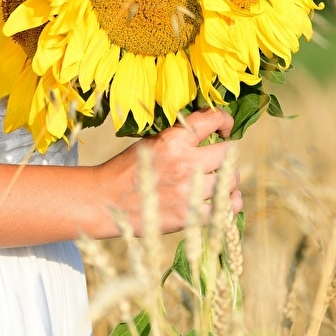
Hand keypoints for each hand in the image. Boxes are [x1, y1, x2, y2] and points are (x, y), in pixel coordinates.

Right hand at [107, 109, 243, 235]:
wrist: (105, 201)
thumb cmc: (127, 169)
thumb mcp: (151, 143)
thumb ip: (179, 137)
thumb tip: (210, 131)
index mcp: (173, 139)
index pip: (212, 119)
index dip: (225, 121)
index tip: (226, 129)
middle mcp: (185, 162)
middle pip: (228, 152)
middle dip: (226, 155)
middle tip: (218, 161)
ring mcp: (188, 190)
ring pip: (230, 179)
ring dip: (227, 180)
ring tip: (220, 182)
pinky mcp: (189, 216)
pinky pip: (226, 208)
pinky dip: (230, 204)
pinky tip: (227, 200)